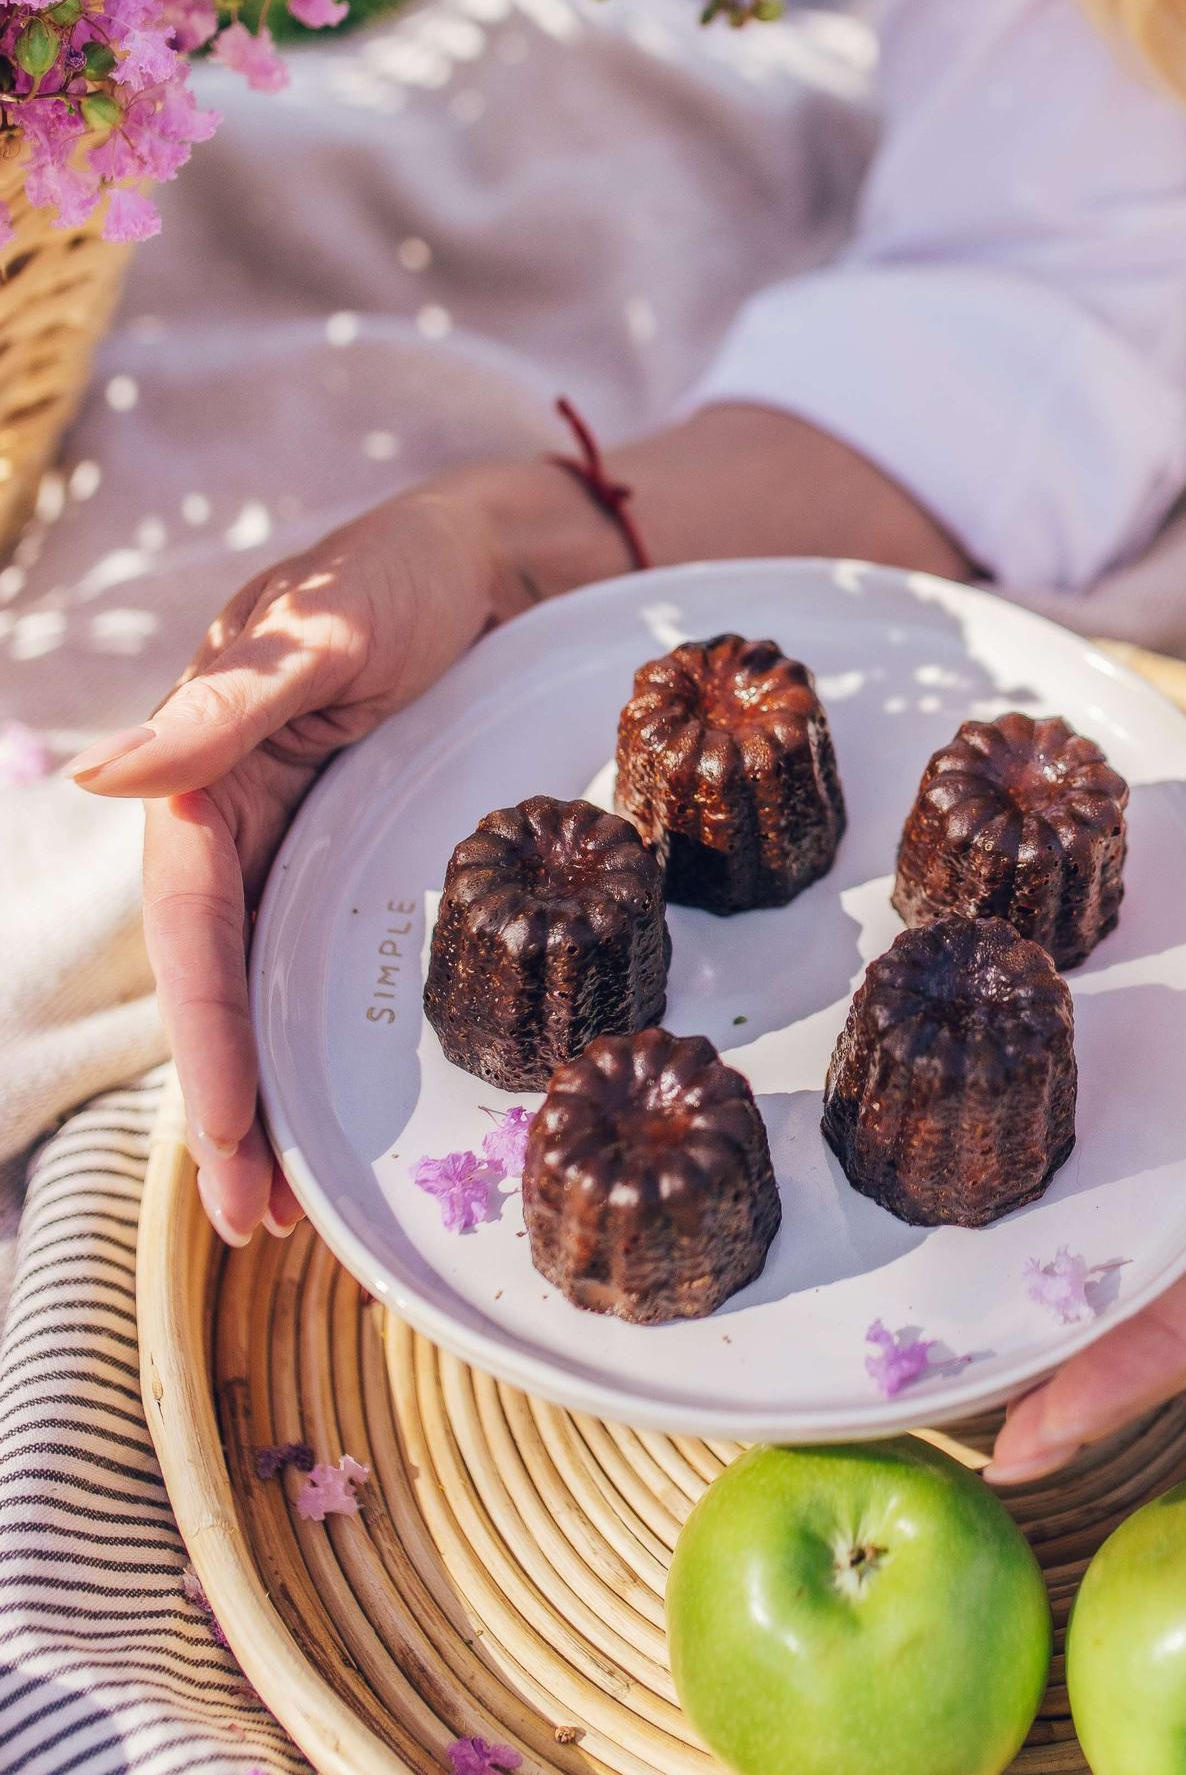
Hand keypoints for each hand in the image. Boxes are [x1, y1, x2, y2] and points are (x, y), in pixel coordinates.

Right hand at [69, 461, 603, 1247]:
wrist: (491, 554)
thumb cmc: (400, 572)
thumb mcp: (323, 629)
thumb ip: (225, 706)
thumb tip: (105, 776)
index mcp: (206, 773)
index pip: (191, 924)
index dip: (203, 1033)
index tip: (227, 1131)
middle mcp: (235, 819)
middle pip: (214, 982)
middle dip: (226, 1103)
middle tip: (255, 1220)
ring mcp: (291, 845)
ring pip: (258, 988)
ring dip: (261, 1095)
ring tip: (277, 1210)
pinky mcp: (348, 856)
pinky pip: (312, 962)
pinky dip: (308, 1042)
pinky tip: (323, 1114)